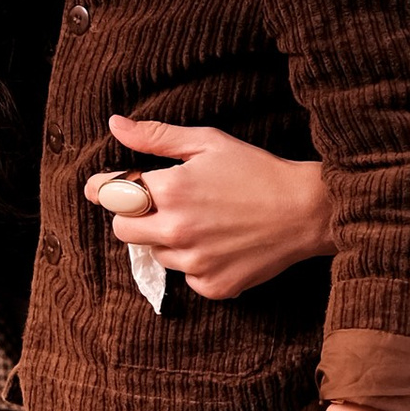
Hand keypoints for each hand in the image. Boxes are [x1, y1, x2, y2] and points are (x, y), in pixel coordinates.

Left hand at [87, 115, 331, 300]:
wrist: (305, 211)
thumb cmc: (257, 170)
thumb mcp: (207, 143)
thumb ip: (156, 137)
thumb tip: (115, 125)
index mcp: (170, 190)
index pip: (112, 195)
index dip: (105, 189)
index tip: (104, 186)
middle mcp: (176, 230)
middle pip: (123, 231)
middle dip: (133, 216)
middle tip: (160, 205)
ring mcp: (193, 262)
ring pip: (155, 254)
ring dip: (167, 239)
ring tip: (203, 221)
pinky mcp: (211, 286)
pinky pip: (185, 276)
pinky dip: (195, 261)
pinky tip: (219, 243)